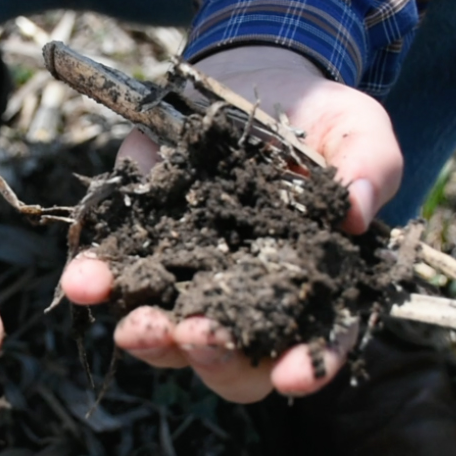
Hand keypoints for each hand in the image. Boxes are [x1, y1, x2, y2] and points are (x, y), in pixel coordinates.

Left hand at [60, 45, 401, 402]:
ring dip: (149, 336)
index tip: (292, 376)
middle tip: (198, 336)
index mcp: (308, 284)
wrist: (253, 79)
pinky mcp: (141, 238)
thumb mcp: (357, 129)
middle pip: (231, 359)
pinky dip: (96, 281)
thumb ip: (371, 165)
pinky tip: (84, 281)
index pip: (317, 343)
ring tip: (134, 325)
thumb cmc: (319, 119)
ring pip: (166, 333)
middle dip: (213, 357)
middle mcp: (246, 296)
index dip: (309, 366)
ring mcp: (189, 274)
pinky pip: (114, 273)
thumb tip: (359, 209)